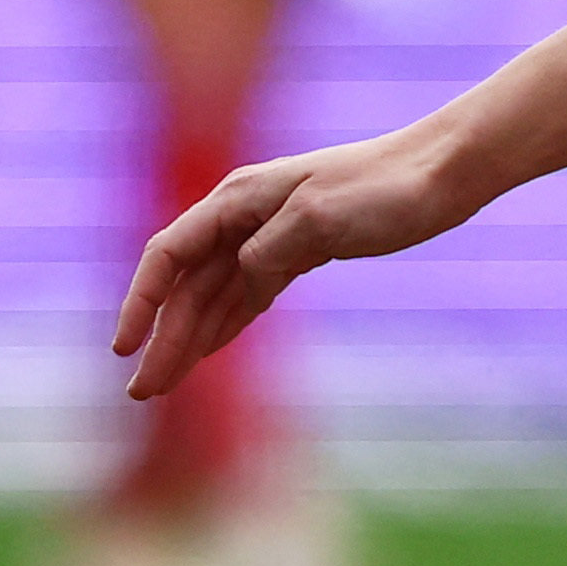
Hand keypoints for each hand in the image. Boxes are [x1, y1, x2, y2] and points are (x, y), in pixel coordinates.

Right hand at [115, 121, 488, 399]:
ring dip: (189, 337)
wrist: (443, 172)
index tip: (123, 349)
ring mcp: (273, 233)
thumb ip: (268, 250)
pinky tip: (210, 350)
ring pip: (217, 292)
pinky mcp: (303, 249)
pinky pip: (250, 292)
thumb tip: (240, 276)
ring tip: (164, 385)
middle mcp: (245, 215)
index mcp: (238, 199)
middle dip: (163, 337)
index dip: (141, 302)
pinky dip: (228, 322)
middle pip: (188, 283)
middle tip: (143, 393)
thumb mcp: (318, 219)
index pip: (169, 254)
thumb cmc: (385, 189)